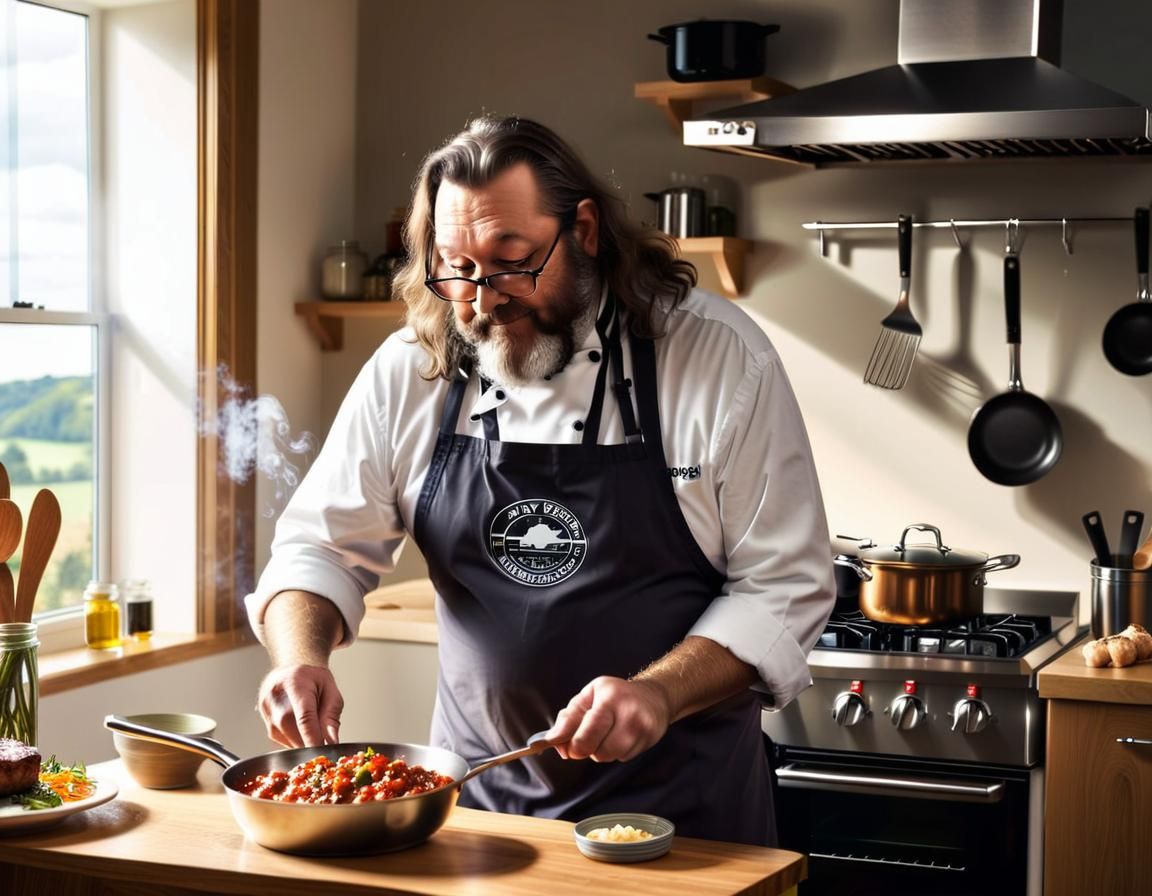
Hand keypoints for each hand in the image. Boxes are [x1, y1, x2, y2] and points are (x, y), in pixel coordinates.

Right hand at [257, 664, 343, 747]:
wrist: (291, 673)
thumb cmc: (312, 679)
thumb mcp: (330, 689)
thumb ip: (332, 714)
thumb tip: (332, 741)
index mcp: (295, 683)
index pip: (304, 716)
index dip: (313, 737)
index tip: (322, 751)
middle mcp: (275, 696)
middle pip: (292, 729)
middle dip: (310, 741)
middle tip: (324, 741)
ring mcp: (266, 709)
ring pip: (286, 738)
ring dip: (303, 741)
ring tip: (312, 725)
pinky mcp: (264, 722)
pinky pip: (282, 740)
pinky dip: (295, 740)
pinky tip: (301, 727)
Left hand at [545, 676, 671, 762]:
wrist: (654, 695)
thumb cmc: (616, 694)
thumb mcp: (589, 696)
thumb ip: (568, 718)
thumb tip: (554, 740)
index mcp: (609, 698)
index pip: (586, 735)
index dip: (574, 747)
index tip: (569, 748)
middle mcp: (628, 712)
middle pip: (598, 751)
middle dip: (587, 749)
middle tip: (589, 738)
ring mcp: (642, 727)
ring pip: (610, 757)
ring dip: (603, 751)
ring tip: (608, 734)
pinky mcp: (651, 739)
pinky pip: (624, 758)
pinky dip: (618, 752)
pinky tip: (622, 736)